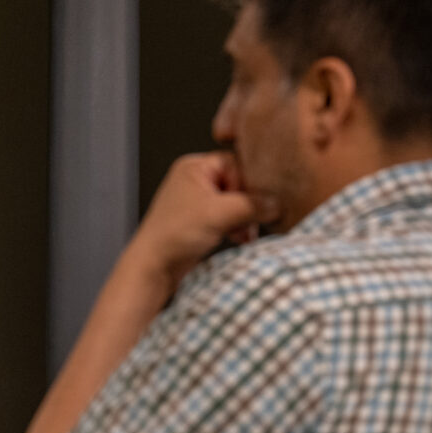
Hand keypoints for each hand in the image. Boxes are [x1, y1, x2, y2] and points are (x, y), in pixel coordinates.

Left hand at [128, 152, 279, 290]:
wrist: (153, 269)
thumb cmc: (175, 235)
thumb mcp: (219, 214)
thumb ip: (253, 204)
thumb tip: (278, 204)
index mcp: (194, 167)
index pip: (236, 163)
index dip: (249, 184)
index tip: (255, 202)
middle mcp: (194, 180)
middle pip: (238, 183)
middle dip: (248, 205)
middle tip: (252, 221)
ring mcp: (196, 201)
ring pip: (235, 202)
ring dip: (244, 218)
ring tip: (244, 234)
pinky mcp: (200, 221)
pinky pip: (228, 217)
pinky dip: (237, 227)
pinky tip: (241, 239)